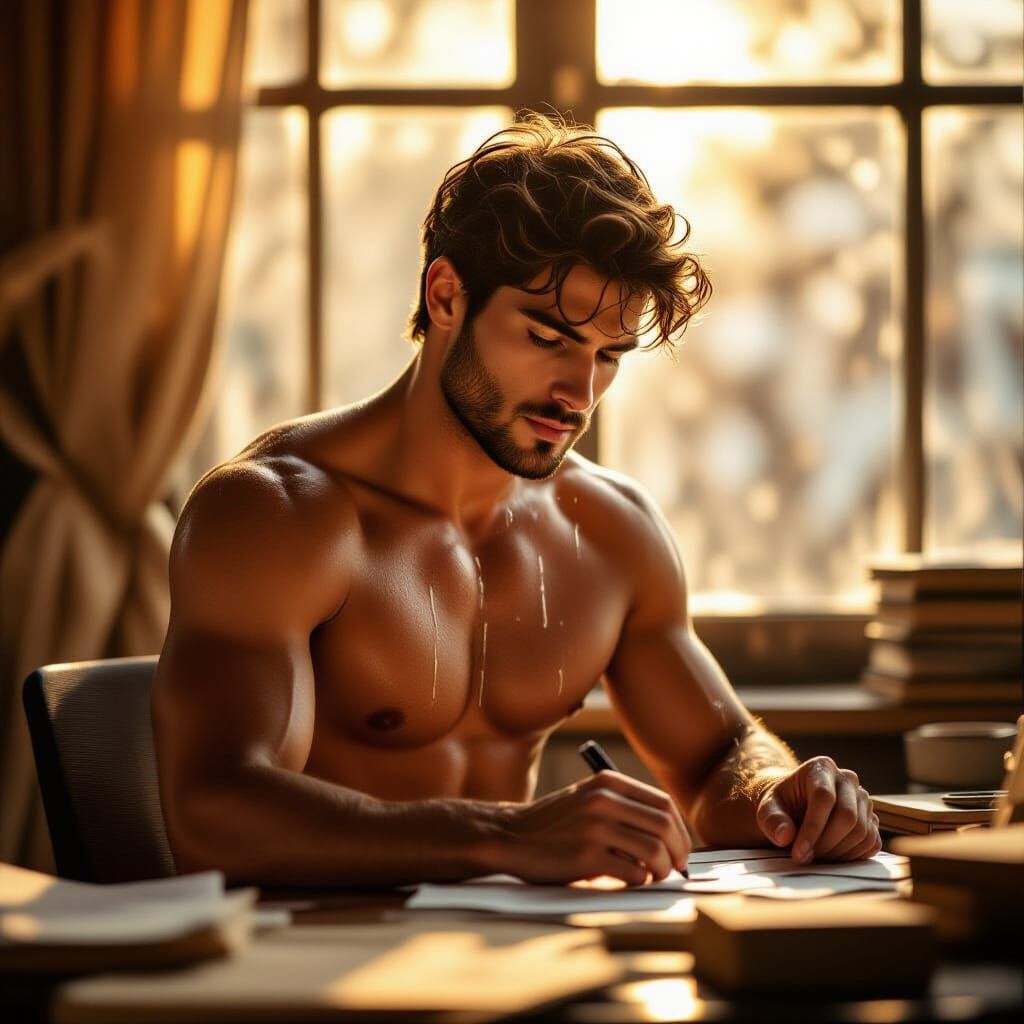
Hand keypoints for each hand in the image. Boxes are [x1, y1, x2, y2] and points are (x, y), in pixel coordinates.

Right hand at [496, 770, 690, 885]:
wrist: (512, 836)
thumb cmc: (556, 824)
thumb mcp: (589, 799)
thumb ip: (624, 808)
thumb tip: (671, 837)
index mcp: (607, 782)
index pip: (663, 804)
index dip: (680, 830)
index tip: (680, 849)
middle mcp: (603, 799)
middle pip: (665, 825)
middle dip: (678, 851)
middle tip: (676, 868)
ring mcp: (595, 827)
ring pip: (654, 851)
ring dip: (662, 870)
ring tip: (653, 877)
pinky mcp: (586, 856)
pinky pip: (634, 873)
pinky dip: (640, 882)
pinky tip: (629, 881)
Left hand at [755, 756, 880, 864]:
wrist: (795, 808)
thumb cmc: (781, 805)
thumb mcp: (767, 808)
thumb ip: (772, 820)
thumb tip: (785, 836)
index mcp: (821, 767)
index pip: (824, 798)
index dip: (812, 828)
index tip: (798, 853)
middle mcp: (847, 779)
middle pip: (847, 816)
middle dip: (825, 843)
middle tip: (805, 858)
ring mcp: (863, 799)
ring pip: (862, 832)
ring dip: (838, 853)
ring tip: (815, 856)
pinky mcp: (872, 819)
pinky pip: (872, 843)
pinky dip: (852, 856)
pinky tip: (831, 855)